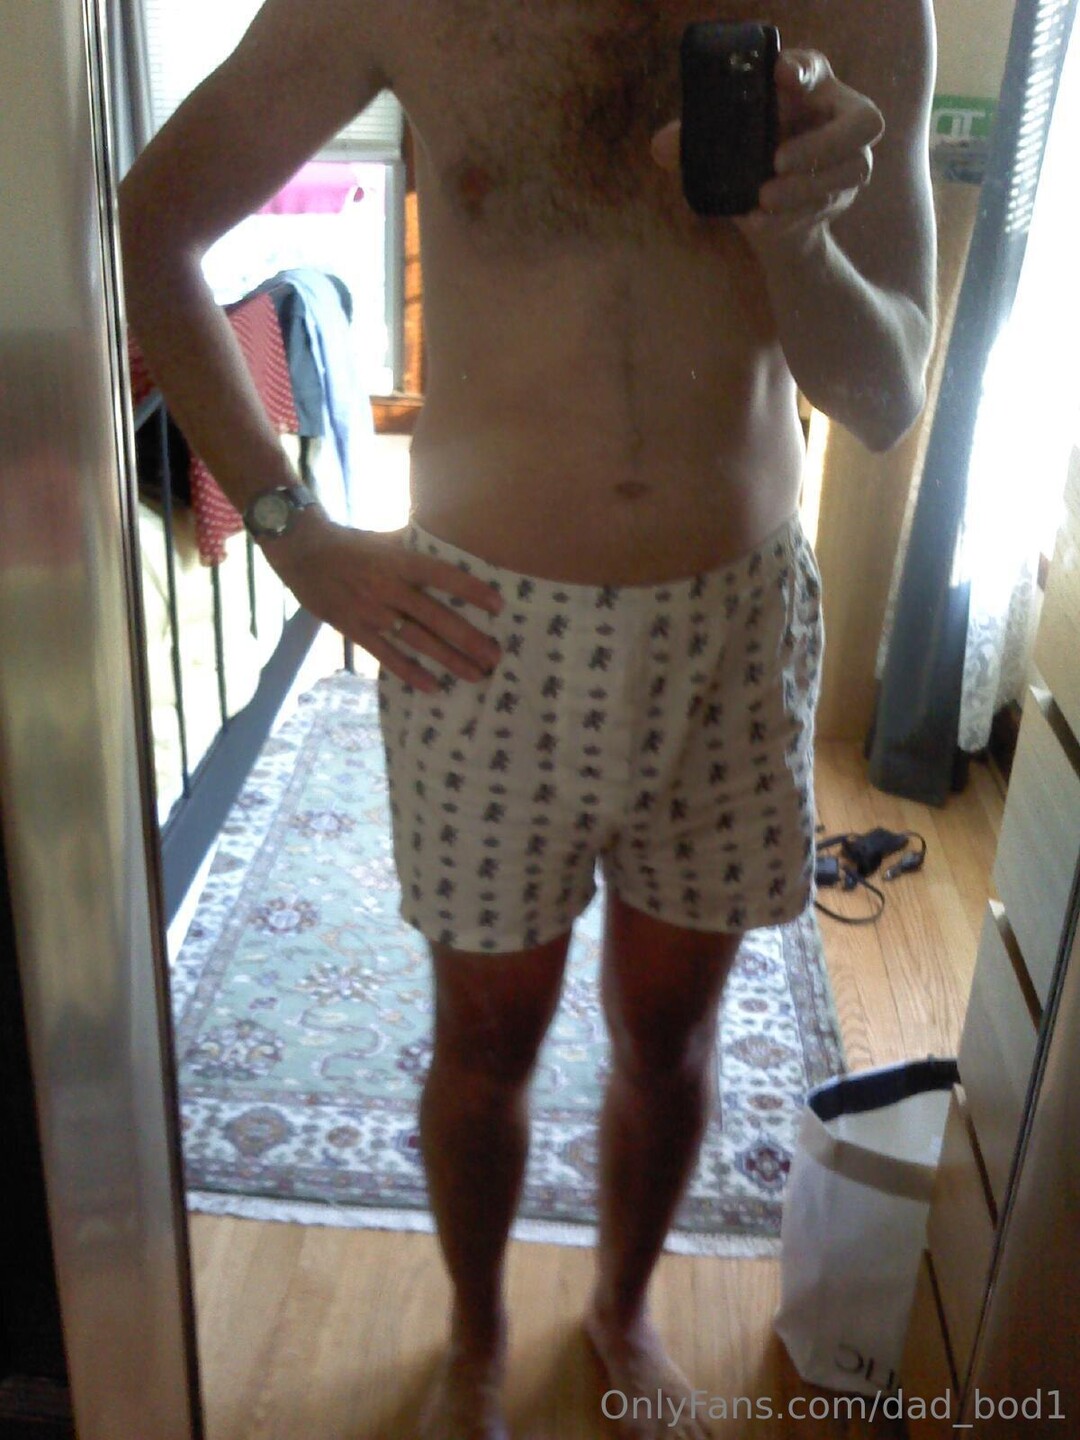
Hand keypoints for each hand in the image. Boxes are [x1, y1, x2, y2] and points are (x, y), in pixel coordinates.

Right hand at [265, 511, 503, 692]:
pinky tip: (434, 686)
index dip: (470, 590)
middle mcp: (388, 588)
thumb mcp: (387, 539)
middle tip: (496, 656)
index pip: (442, 575)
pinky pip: (387, 656)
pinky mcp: (355, 630)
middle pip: (435, 616)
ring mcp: (371, 612)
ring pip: (417, 640)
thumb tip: (454, 545)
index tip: (498, 605)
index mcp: (399, 561)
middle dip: (468, 638)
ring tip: (476, 674)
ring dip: (449, 659)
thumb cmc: (353, 545)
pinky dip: (410, 672)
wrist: (304, 552)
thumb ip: (417, 550)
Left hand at [650, 49, 883, 247]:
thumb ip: (693, 142)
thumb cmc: (747, 159)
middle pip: (865, 122)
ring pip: (851, 170)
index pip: (816, 68)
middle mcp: (839, 120)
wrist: (765, 216)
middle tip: (778, 161)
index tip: (781, 75)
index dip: (804, 69)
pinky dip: (791, 217)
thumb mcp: (722, 146)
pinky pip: (826, 207)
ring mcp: (847, 162)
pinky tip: (761, 222)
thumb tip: (661, 147)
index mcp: (809, 90)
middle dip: (824, 143)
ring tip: (764, 198)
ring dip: (805, 187)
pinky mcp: (838, 199)